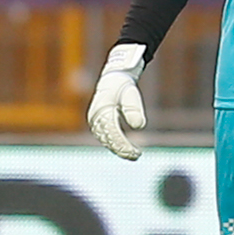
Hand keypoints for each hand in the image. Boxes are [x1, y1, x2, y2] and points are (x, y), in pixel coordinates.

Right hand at [87, 43, 148, 159]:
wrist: (113, 78)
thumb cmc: (123, 86)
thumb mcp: (131, 95)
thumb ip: (134, 109)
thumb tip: (138, 126)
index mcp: (102, 111)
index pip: (113, 134)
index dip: (124, 146)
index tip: (136, 153)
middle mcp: (95, 118)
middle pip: (108, 139)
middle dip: (122, 150)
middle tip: (137, 156)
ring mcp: (94, 121)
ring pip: (106, 140)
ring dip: (119, 149)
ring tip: (134, 154)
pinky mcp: (97, 123)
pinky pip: (105, 137)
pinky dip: (115, 144)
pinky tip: (126, 148)